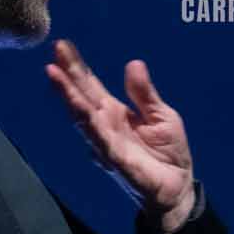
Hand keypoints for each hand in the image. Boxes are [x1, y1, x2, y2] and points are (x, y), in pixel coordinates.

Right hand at [45, 44, 195, 230]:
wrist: (179, 187)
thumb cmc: (169, 152)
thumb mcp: (162, 114)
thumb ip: (144, 93)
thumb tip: (133, 63)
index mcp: (115, 112)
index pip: (91, 86)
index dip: (77, 67)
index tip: (62, 46)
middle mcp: (105, 126)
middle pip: (82, 97)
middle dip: (68, 76)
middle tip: (55, 51)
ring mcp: (108, 144)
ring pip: (84, 118)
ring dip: (70, 97)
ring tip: (55, 75)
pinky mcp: (118, 162)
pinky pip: (102, 142)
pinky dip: (91, 127)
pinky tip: (82, 111)